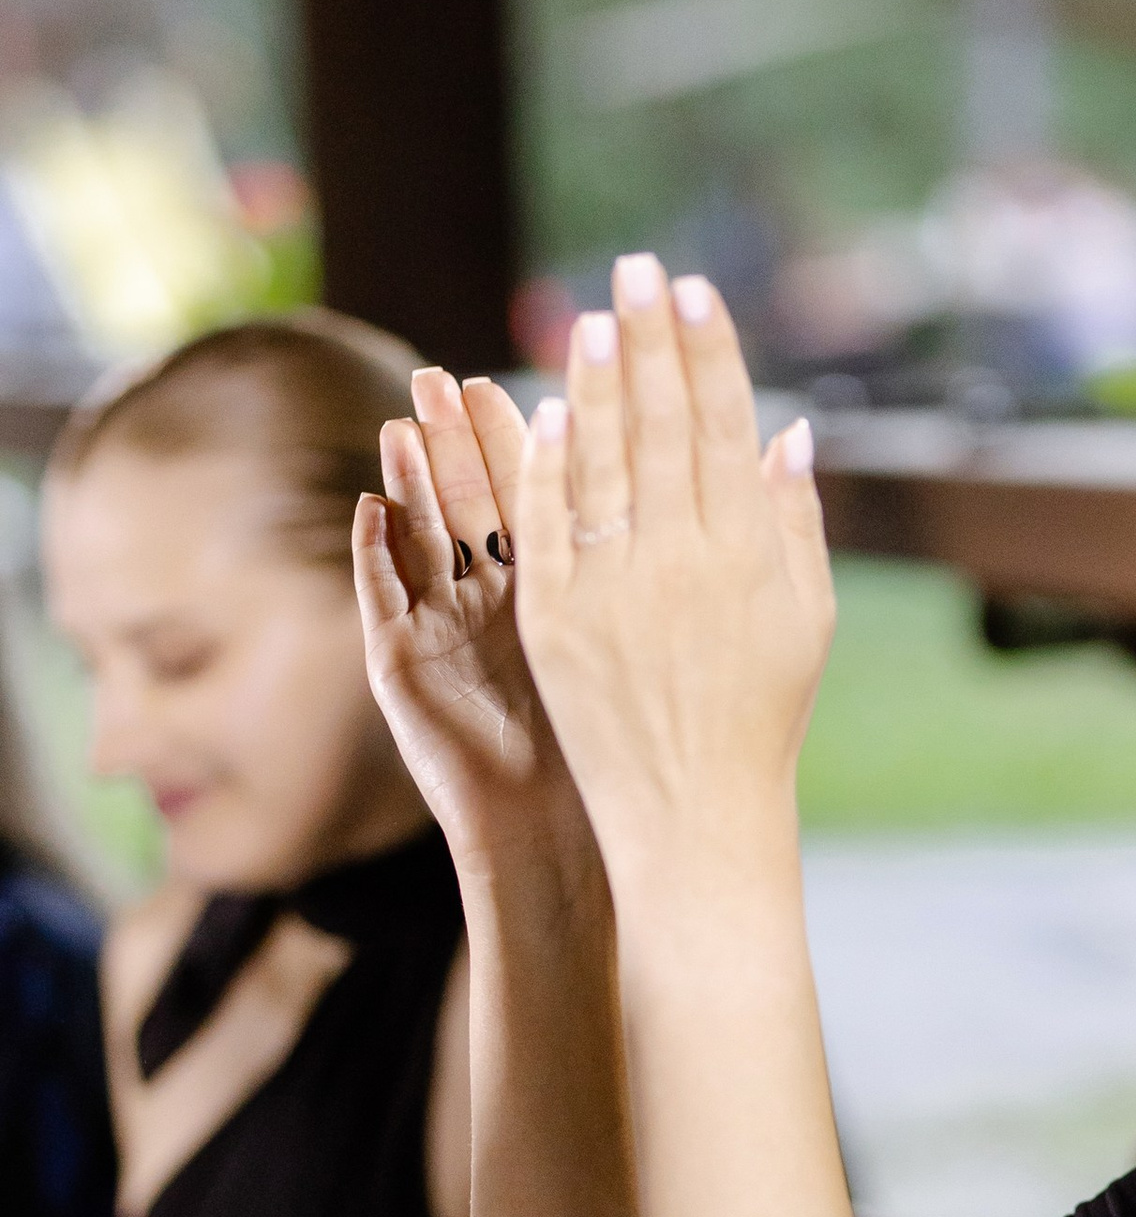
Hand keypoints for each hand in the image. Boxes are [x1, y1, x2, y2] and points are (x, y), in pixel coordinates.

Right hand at [355, 370, 593, 882]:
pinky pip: (383, 600)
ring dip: (407, 483)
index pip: (528, 495)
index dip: (518, 441)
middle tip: (439, 379)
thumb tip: (686, 501)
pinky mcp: (398, 669)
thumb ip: (638, 572)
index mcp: (544, 588)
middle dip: (452, 442)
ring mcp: (436, 630)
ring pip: (419, 539)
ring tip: (403, 425)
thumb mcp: (626, 644)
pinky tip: (369, 508)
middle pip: (464, 503)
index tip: (513, 383)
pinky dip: (373, 555)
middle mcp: (484, 600)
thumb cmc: (606, 750)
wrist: (554, 837)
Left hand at [513, 255, 835, 889]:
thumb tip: (789, 430)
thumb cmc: (760, 716)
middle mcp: (682, 559)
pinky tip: (538, 411)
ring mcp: (613, 587)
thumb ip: (795, 521)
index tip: (694, 291)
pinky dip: (543, 464)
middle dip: (649, 340)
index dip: (707, 351)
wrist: (694, 814)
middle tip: (637, 270)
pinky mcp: (555, 619)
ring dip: (592, 383)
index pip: (724, 426)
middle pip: (662, 424)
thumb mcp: (806, 620)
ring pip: (599, 460)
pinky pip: (546, 523)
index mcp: (748, 553)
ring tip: (589, 320)